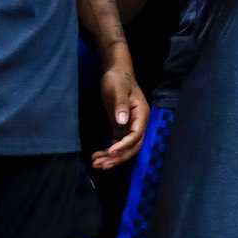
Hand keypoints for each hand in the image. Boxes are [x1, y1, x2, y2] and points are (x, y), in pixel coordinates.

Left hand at [92, 54, 148, 169]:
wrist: (116, 73)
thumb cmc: (118, 79)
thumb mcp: (118, 90)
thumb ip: (121, 105)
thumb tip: (123, 122)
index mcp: (141, 114)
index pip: (136, 135)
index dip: (124, 145)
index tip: (110, 151)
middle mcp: (138, 123)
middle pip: (132, 147)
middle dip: (117, 157)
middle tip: (100, 164)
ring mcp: (130, 126)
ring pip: (125, 148)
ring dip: (112, 158)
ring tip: (95, 164)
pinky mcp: (121, 127)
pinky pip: (117, 143)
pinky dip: (109, 152)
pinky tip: (97, 156)